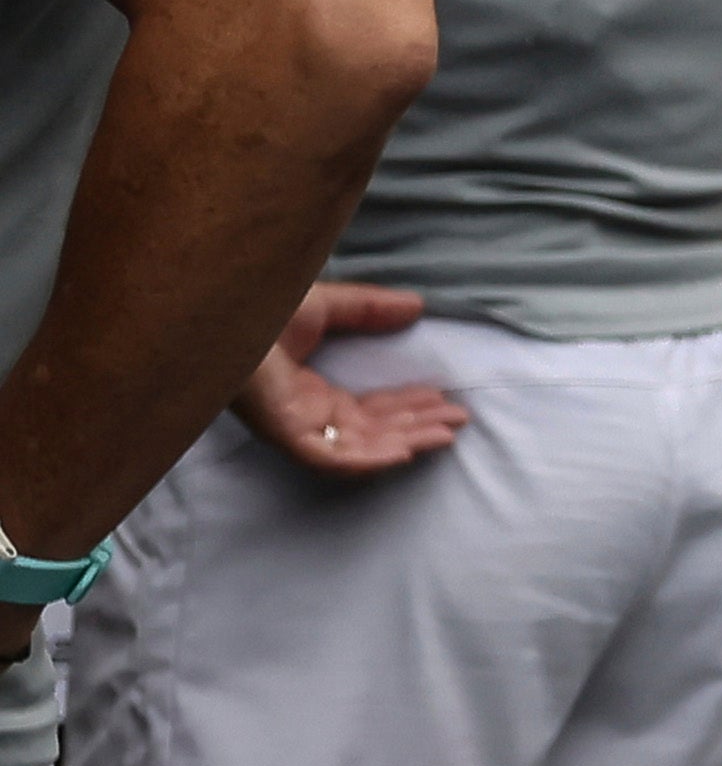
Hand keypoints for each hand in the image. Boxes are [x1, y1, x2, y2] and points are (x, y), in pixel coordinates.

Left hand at [245, 281, 461, 474]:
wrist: (219, 312)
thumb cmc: (257, 310)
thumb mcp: (325, 305)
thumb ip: (368, 308)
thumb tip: (416, 305)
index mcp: (309, 393)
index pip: (369, 410)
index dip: (408, 406)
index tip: (442, 397)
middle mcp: (305, 416)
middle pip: (373, 432)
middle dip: (418, 427)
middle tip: (458, 418)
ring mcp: (294, 428)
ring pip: (360, 450)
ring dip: (406, 443)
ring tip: (446, 433)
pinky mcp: (284, 433)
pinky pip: (330, 459)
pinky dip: (367, 460)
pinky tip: (403, 451)